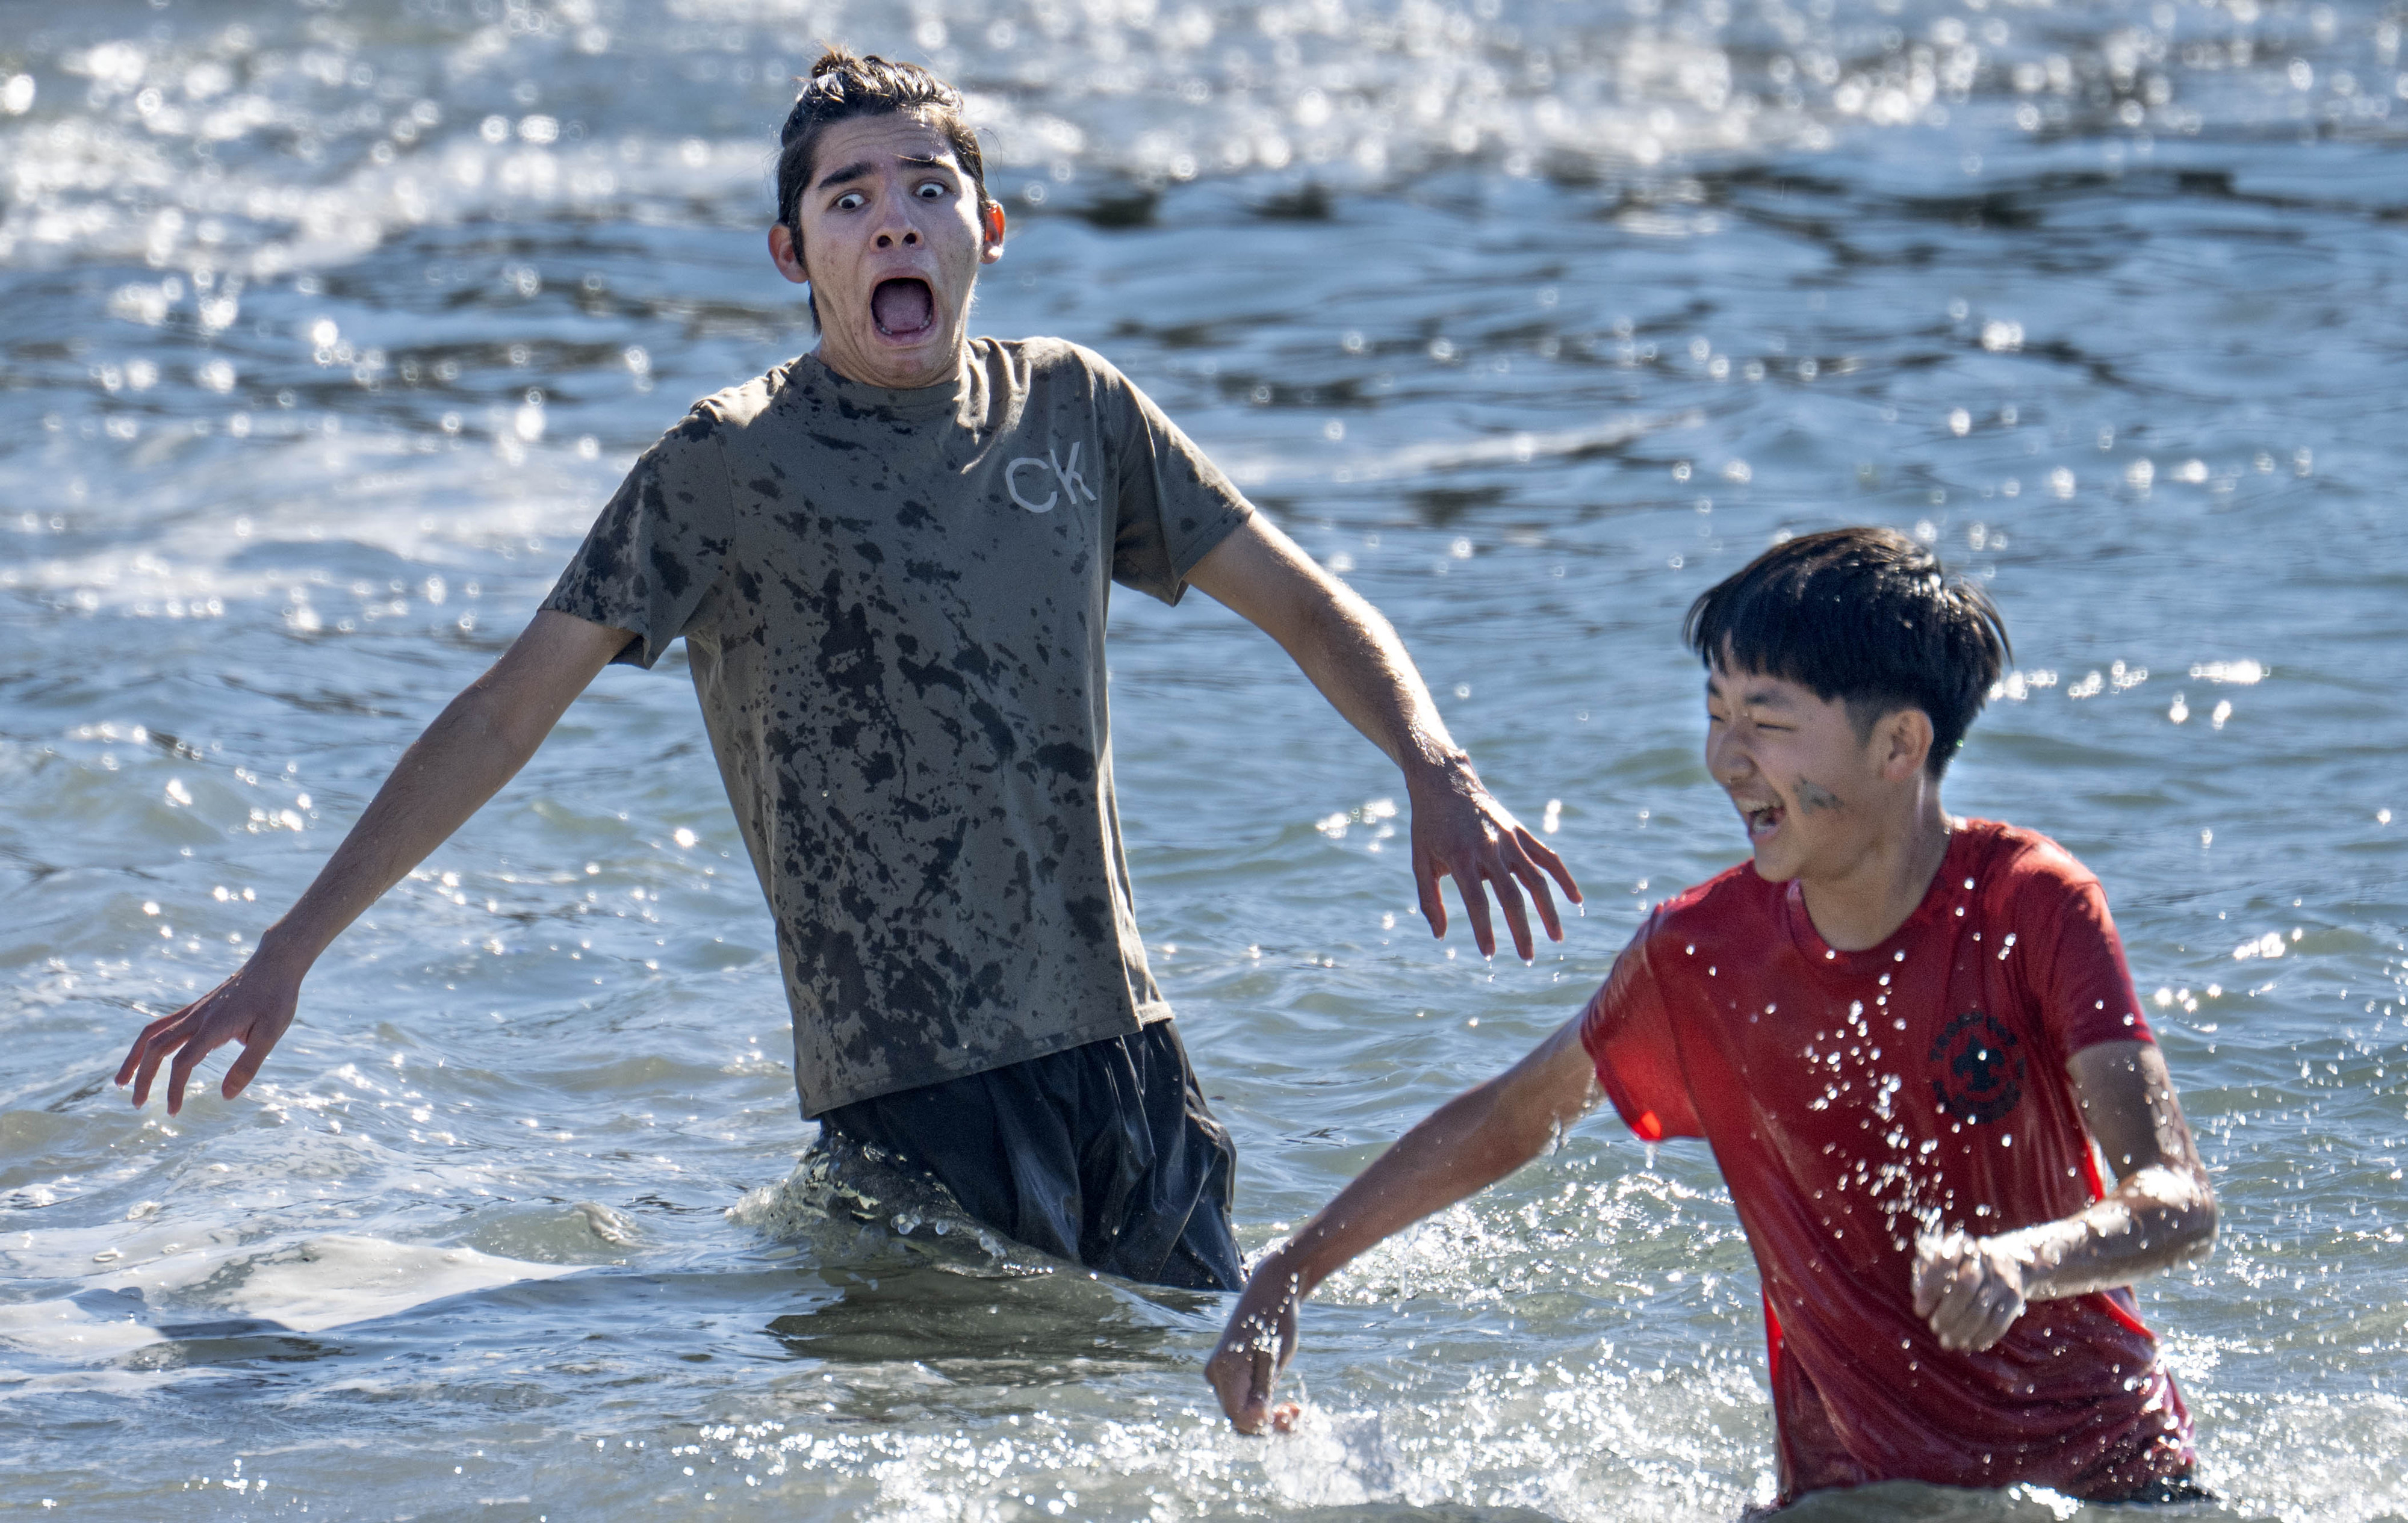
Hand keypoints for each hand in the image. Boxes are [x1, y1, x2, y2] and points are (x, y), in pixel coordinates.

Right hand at [115, 955, 302, 1114]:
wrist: (275, 963)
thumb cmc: (276, 998)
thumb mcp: (271, 1033)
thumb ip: (248, 1065)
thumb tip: (226, 1096)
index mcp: (213, 1026)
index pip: (182, 1062)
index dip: (174, 1089)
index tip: (173, 1112)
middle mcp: (197, 1017)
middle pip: (155, 1047)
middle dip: (141, 1076)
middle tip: (136, 1104)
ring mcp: (195, 1010)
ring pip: (151, 1033)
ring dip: (134, 1058)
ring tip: (121, 1082)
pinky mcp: (198, 1008)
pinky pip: (163, 1025)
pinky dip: (149, 1044)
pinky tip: (151, 1057)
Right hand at [1205, 1258, 1306, 1433]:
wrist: (1271, 1290)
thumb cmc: (1277, 1320)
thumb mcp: (1276, 1358)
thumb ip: (1263, 1390)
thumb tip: (1256, 1421)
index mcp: (1225, 1369)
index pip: (1239, 1416)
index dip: (1263, 1424)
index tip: (1289, 1413)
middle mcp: (1215, 1373)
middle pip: (1238, 1417)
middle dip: (1268, 1422)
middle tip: (1297, 1414)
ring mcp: (1219, 1373)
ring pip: (1240, 1411)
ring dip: (1266, 1416)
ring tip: (1293, 1409)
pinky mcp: (1228, 1371)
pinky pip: (1241, 1399)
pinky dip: (1261, 1405)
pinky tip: (1283, 1402)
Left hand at [1407, 761, 1581, 960]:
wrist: (1444, 781)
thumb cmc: (1429, 826)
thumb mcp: (1420, 862)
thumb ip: (1429, 900)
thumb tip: (1440, 936)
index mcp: (1461, 857)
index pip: (1477, 901)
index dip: (1484, 929)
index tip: (1489, 954)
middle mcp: (1489, 848)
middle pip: (1512, 896)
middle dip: (1521, 930)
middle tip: (1527, 958)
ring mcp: (1509, 839)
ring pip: (1536, 879)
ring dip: (1548, 910)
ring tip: (1556, 938)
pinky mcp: (1521, 831)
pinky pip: (1548, 857)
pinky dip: (1564, 878)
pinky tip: (1576, 900)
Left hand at [1911, 1230, 2029, 1351]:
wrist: (2004, 1263)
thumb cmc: (1959, 1268)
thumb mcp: (1941, 1265)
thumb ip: (1928, 1280)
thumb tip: (1922, 1308)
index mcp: (1960, 1244)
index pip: (1944, 1263)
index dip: (1930, 1289)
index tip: (1920, 1311)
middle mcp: (1984, 1257)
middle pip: (1965, 1287)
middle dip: (1947, 1313)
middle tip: (1935, 1328)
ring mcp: (2002, 1278)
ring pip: (1981, 1310)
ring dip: (1961, 1331)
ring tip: (1947, 1341)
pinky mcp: (2015, 1297)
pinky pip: (1997, 1323)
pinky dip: (1981, 1337)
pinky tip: (1968, 1344)